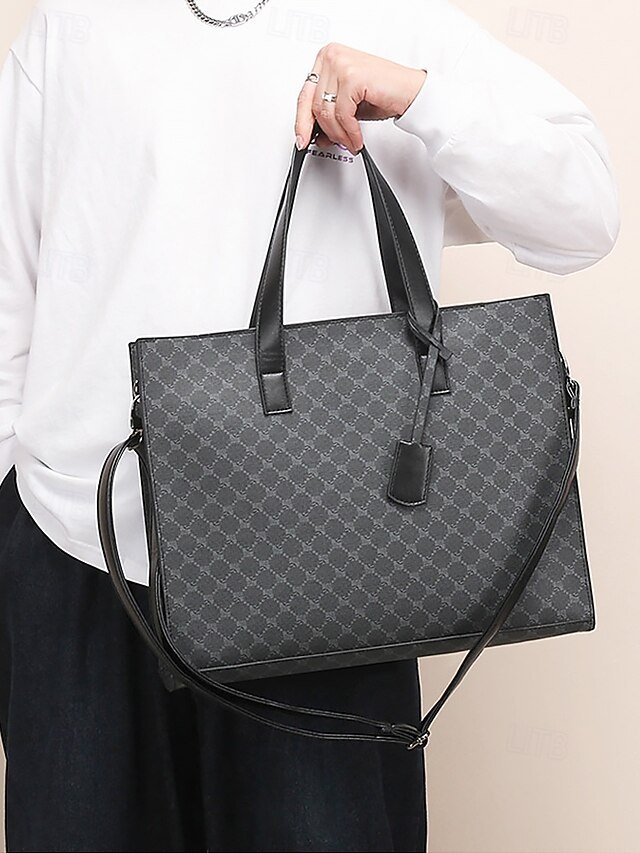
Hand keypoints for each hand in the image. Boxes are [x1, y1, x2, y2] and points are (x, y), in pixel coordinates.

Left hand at [295, 43, 426, 154]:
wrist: (411, 91)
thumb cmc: (383, 93)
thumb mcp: (348, 106)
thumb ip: (329, 116)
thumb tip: (312, 135)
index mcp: (327, 58)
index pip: (304, 94)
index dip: (301, 121)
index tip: (301, 139)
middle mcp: (332, 56)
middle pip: (313, 104)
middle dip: (324, 131)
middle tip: (332, 144)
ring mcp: (341, 64)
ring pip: (327, 112)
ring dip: (339, 135)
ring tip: (350, 142)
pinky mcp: (352, 76)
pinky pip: (343, 114)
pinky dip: (350, 132)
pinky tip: (356, 138)